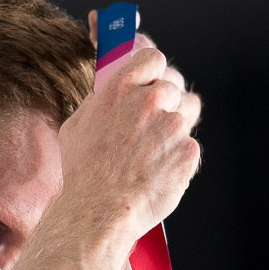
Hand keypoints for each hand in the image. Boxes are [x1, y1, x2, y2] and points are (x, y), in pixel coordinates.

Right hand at [56, 24, 201, 240]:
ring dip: (175, 126)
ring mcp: (171, 126)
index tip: (152, 80)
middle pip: (173, 85)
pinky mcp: (187, 151)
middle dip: (166, 102)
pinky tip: (159, 170)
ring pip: (187, 112)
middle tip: (153, 124)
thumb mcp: (78, 124)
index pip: (153, 58)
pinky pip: (190, 146)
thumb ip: (101, 101)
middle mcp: (149, 101)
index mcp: (120, 89)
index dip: (154, 70)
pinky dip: (179, 156)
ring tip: (154, 150)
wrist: (99, 210)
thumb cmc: (84, 173)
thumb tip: (110, 91)